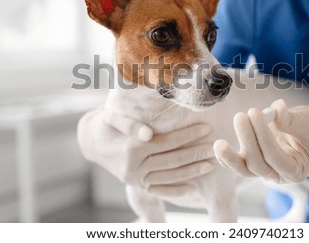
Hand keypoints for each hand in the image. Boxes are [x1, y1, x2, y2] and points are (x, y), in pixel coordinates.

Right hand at [77, 107, 213, 195]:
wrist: (92, 142)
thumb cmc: (106, 124)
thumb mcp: (112, 117)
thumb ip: (129, 124)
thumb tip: (148, 135)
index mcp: (131, 149)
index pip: (167, 141)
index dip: (188, 135)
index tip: (206, 127)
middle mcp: (134, 167)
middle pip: (172, 160)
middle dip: (196, 153)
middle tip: (216, 146)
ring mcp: (136, 179)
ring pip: (169, 176)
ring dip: (192, 171)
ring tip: (211, 164)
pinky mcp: (137, 186)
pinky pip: (160, 190)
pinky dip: (177, 190)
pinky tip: (194, 187)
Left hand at [213, 99, 308, 182]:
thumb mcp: (307, 122)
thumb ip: (290, 120)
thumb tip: (276, 109)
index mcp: (296, 170)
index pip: (275, 157)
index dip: (263, 135)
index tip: (255, 113)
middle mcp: (279, 175)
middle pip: (257, 165)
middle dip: (246, 140)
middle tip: (240, 116)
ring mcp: (265, 170)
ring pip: (245, 169)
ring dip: (231, 157)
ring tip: (218, 143)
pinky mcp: (255, 162)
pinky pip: (239, 164)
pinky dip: (227, 158)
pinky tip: (218, 148)